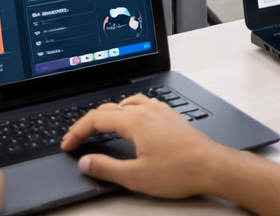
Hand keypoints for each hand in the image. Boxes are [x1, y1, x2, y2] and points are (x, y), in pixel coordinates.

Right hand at [62, 94, 230, 197]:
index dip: (77, 132)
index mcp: (135, 121)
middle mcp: (147, 110)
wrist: (212, 166)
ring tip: (99, 128)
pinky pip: (142, 105)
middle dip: (89, 123)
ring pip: (126, 103)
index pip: (96, 119)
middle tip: (77, 140)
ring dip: (108, 114)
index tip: (67, 144)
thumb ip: (106, 168)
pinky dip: (128, 111)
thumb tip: (85, 162)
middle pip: (108, 108)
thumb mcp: (136, 177)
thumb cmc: (179, 171)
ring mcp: (160, 110)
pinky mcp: (171, 116)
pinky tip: (131, 122)